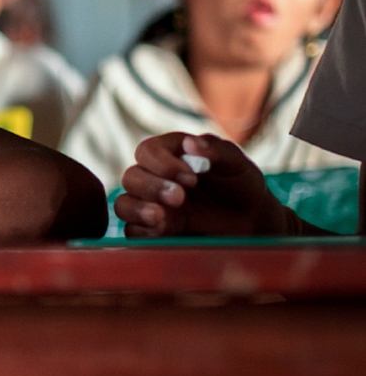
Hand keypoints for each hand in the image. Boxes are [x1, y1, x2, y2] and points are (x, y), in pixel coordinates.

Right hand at [116, 133, 288, 236]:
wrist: (250, 221)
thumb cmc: (240, 185)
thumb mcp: (236, 164)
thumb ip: (216, 150)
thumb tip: (190, 143)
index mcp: (168, 154)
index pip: (147, 152)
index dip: (163, 164)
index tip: (192, 178)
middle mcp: (153, 178)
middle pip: (131, 177)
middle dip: (152, 187)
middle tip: (180, 197)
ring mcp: (150, 205)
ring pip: (124, 204)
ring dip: (139, 210)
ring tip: (162, 218)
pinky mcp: (153, 231)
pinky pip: (133, 232)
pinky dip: (143, 232)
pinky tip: (165, 232)